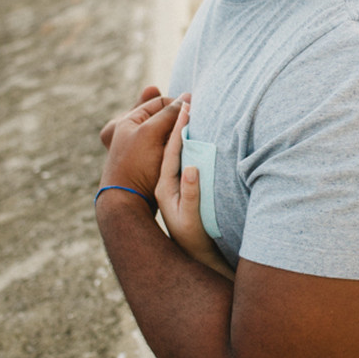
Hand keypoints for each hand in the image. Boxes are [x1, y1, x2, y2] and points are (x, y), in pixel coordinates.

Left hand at [99, 92, 188, 205]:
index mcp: (126, 121)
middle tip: (192, 121)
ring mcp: (138, 148)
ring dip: (177, 132)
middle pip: (161, 117)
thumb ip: (169, 114)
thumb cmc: (138, 167)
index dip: (178, 106)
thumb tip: (187, 98)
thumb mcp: (152, 134)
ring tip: (188, 135)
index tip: (194, 113)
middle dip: (177, 118)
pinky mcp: (146, 163)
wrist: (129, 203)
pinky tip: (183, 147)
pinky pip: (164, 147)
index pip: (160, 103)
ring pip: (165, 132)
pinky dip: (174, 144)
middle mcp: (129, 132)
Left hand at [156, 104, 236, 278]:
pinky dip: (182, 144)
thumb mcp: (190, 218)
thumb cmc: (192, 237)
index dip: (181, 126)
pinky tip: (192, 139)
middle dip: (176, 123)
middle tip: (187, 100)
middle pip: (167, 145)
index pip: (172, 147)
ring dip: (178, 131)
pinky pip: (177, 158)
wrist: (188, 257)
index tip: (189, 105)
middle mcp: (166, 181)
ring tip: (187, 113)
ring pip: (171, 150)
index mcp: (166, 184)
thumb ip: (190, 193)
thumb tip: (191, 168)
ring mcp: (171, 185)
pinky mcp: (178, 189)